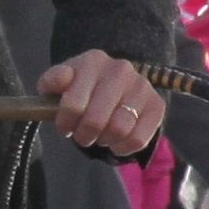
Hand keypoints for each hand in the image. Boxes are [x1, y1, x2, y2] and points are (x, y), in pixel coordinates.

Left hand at [43, 50, 165, 156]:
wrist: (113, 83)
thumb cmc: (79, 86)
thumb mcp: (59, 81)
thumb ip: (52, 80)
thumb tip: (63, 78)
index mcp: (92, 61)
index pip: (73, 104)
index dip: (64, 123)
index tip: (64, 126)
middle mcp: (120, 70)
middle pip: (96, 121)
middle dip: (83, 135)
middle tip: (81, 134)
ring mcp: (141, 87)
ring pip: (119, 130)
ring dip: (103, 140)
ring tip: (99, 135)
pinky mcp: (157, 105)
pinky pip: (139, 139)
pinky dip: (123, 147)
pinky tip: (115, 142)